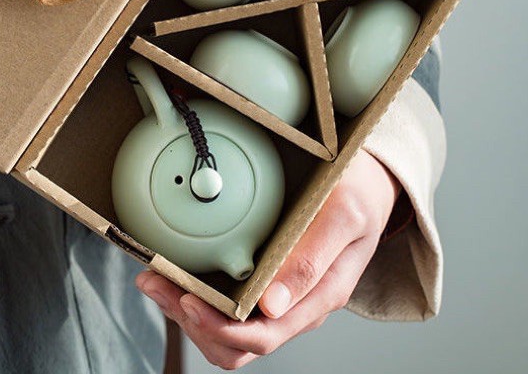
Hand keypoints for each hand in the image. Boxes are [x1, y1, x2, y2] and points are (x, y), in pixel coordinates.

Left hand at [136, 148, 401, 369]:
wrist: (371, 183)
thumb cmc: (360, 196)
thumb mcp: (344, 216)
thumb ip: (311, 260)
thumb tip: (272, 307)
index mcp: (318, 296)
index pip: (262, 336)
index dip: (217, 326)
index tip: (185, 296)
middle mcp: (297, 306)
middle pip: (236, 343)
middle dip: (190, 319)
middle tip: (155, 282)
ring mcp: (283, 299)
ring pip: (228, 334)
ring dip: (188, 314)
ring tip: (156, 280)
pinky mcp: (270, 285)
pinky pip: (231, 311)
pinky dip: (199, 300)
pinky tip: (179, 275)